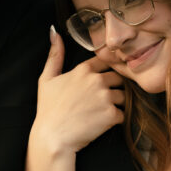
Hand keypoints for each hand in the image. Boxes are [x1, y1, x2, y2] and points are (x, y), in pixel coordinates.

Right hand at [33, 30, 124, 154]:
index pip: (106, 62)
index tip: (101, 81)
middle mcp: (97, 81)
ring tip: (102, 113)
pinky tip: (102, 123)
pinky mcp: (111, 115)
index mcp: (83, 70)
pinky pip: (123, 114)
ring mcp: (105, 97)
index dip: (105, 71)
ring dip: (117, 104)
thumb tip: (54, 32)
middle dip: (113, 88)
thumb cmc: (48, 109)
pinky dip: (116, 120)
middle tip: (102, 100)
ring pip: (123, 96)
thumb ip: (54, 55)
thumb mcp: (46, 79)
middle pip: (118, 79)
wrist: (52, 138)